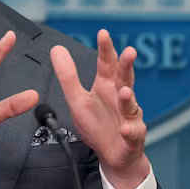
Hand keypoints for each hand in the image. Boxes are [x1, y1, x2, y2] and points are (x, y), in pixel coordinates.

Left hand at [50, 29, 149, 188]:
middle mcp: (120, 97)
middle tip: (129, 51)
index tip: (103, 33)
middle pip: (125, 78)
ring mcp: (128, 116)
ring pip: (131, 104)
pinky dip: (129, 130)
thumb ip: (67, 75)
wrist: (113, 155)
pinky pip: (132, 133)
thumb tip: (57, 49)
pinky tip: (125, 128)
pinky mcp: (132, 136)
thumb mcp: (77, 99)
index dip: (106, 49)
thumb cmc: (97, 125)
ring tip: (124, 92)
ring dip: (128, 98)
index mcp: (106, 86)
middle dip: (127, 65)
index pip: (107, 64)